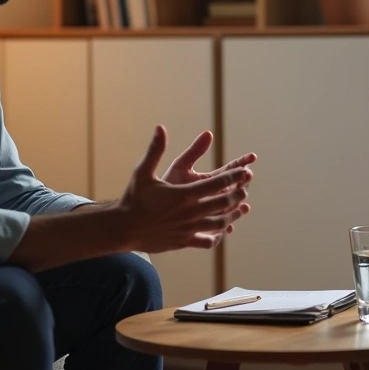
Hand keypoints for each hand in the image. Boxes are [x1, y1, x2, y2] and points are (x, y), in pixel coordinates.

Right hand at [118, 126, 252, 252]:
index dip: (234, 176)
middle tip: (246, 188)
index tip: (245, 171)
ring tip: (242, 209)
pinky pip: (208, 241)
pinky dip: (219, 236)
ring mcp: (188, 229)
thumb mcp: (143, 171)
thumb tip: (160, 127)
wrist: (123, 229)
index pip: (217, 183)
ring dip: (233, 215)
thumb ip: (155, 150)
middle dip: (238, 194)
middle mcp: (190, 213)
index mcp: (184, 194)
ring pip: (219, 223)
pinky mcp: (184, 242)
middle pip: (223, 203)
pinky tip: (223, 231)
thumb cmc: (133, 198)